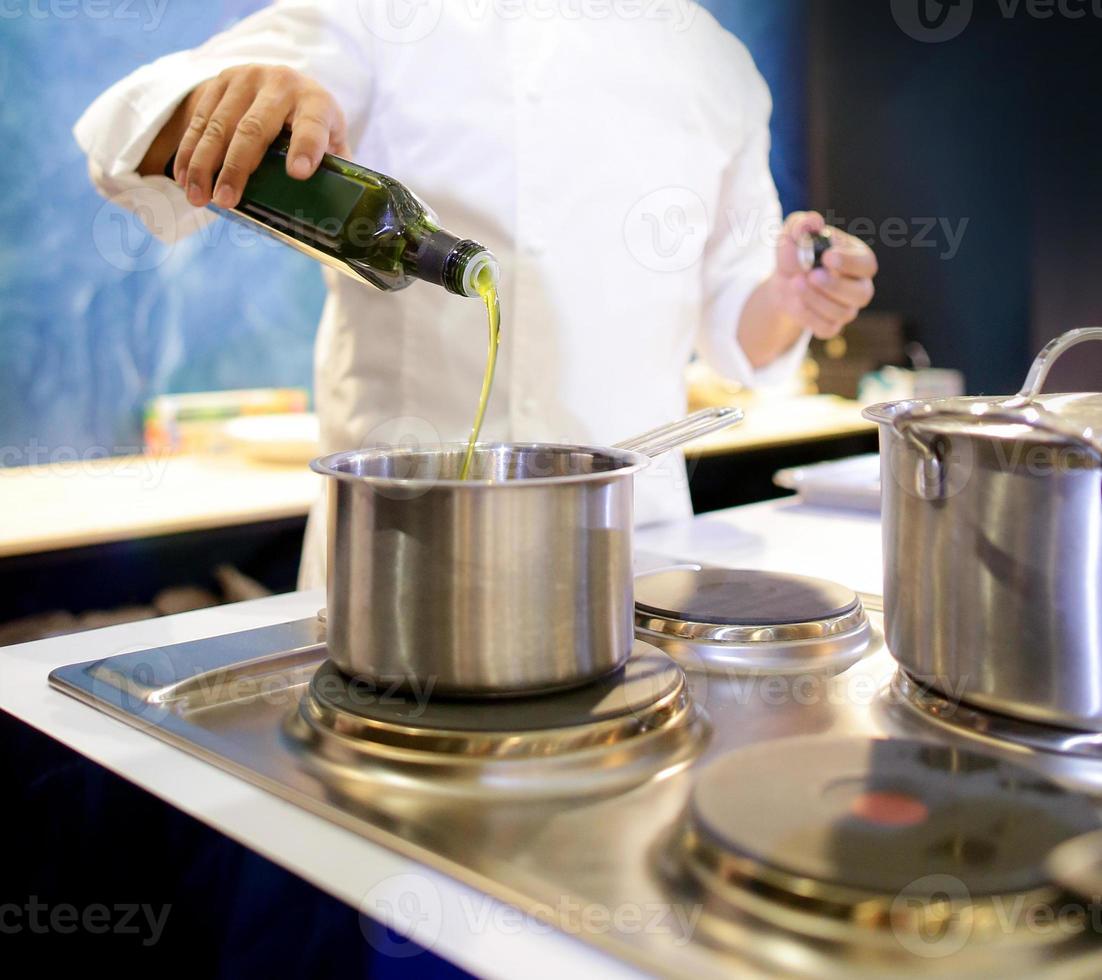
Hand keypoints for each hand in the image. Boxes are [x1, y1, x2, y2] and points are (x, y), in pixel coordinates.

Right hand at [140, 64, 348, 208]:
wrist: (284, 85)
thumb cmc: (312, 129)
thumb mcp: (330, 145)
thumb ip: (333, 173)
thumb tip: (336, 221)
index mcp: (316, 103)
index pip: (312, 124)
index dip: (306, 147)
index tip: (298, 173)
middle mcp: (282, 84)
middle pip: (254, 129)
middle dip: (237, 167)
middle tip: (226, 201)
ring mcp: (247, 79)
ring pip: (220, 125)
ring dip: (204, 165)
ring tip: (199, 197)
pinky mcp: (221, 82)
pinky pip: (200, 120)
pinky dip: (189, 152)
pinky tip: (184, 178)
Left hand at [774, 211, 877, 338]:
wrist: (783, 282)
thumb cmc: (796, 253)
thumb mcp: (793, 235)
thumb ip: (802, 225)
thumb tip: (813, 221)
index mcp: (857, 258)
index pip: (866, 263)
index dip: (849, 262)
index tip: (827, 256)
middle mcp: (858, 285)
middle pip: (862, 293)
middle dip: (835, 286)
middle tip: (811, 275)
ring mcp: (847, 308)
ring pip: (843, 312)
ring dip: (816, 299)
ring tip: (795, 283)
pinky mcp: (831, 325)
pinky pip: (826, 328)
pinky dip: (808, 316)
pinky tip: (795, 302)